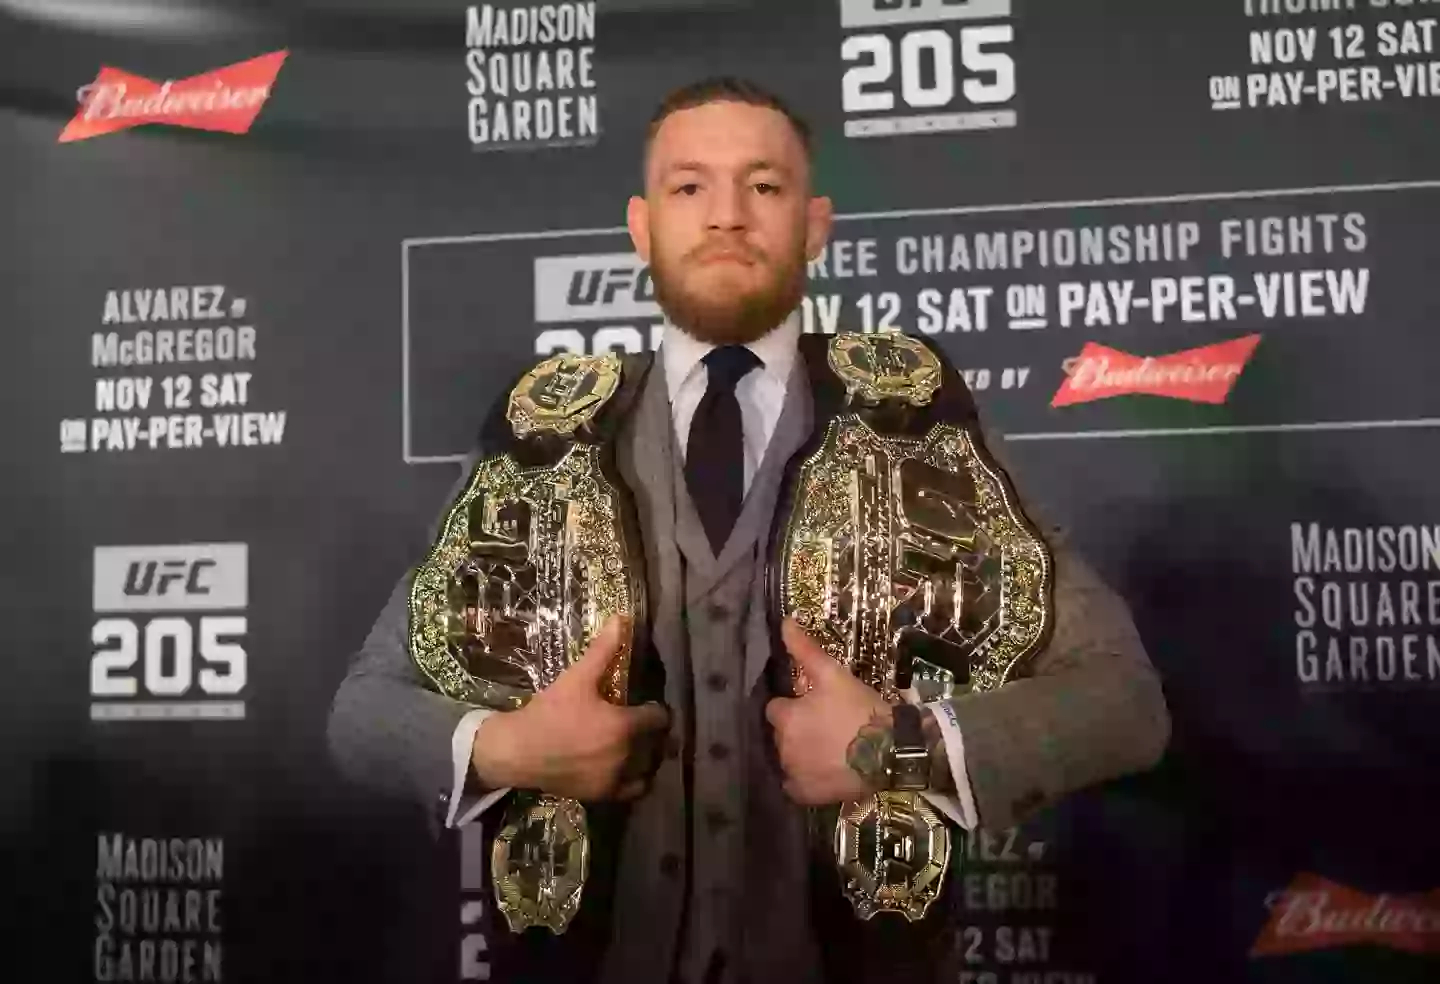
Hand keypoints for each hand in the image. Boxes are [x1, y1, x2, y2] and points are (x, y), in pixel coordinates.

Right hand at [471, 616, 670, 800]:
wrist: (517, 752)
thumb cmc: (549, 712)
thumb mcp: (576, 678)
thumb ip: (603, 650)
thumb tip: (621, 618)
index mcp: (625, 726)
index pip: (659, 718)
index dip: (656, 709)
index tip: (647, 705)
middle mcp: (627, 756)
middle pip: (657, 744)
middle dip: (653, 733)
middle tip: (643, 724)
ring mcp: (616, 778)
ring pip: (648, 768)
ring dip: (648, 756)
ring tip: (638, 746)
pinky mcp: (603, 795)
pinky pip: (634, 790)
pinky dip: (636, 780)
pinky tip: (627, 769)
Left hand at [765, 619, 894, 805]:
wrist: (891, 752)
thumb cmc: (860, 710)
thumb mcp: (834, 675)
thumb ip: (805, 650)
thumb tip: (784, 622)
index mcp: (786, 718)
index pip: (776, 708)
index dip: (794, 706)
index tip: (814, 706)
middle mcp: (783, 747)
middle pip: (782, 734)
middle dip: (798, 729)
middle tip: (827, 726)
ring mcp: (794, 774)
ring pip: (789, 759)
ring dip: (801, 753)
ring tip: (830, 749)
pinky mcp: (807, 794)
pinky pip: (795, 786)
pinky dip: (804, 780)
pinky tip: (823, 771)